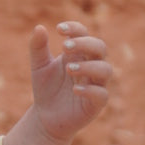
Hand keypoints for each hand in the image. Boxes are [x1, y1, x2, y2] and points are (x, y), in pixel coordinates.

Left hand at [28, 21, 111, 144]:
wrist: (45, 118)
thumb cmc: (45, 89)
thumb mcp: (38, 67)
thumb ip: (38, 48)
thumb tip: (39, 27)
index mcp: (78, 54)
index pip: (84, 34)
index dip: (75, 28)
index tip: (59, 29)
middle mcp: (90, 66)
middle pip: (100, 47)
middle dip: (85, 43)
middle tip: (64, 47)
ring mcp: (95, 85)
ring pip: (105, 69)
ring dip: (89, 66)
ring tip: (69, 69)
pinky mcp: (96, 104)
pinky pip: (102, 94)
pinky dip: (90, 90)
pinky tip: (75, 90)